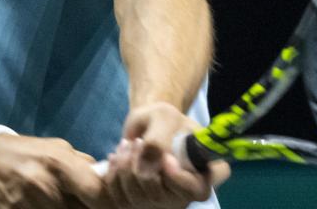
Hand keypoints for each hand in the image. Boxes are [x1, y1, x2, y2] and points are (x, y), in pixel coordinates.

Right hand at [0, 133, 113, 208]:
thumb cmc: (28, 154)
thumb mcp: (58, 148)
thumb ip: (83, 164)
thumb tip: (108, 176)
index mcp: (60, 163)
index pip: (97, 193)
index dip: (106, 202)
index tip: (106, 203)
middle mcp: (44, 184)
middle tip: (78, 202)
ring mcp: (25, 203)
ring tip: (58, 203)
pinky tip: (42, 207)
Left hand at [102, 102, 229, 207]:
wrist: (148, 126)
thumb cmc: (162, 120)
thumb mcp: (163, 117)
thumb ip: (157, 141)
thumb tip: (146, 168)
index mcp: (203, 172)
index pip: (197, 190)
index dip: (179, 179)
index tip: (165, 158)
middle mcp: (185, 194)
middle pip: (159, 197)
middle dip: (141, 166)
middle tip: (137, 141)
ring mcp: (163, 203)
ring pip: (137, 200)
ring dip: (124, 168)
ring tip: (127, 145)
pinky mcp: (140, 204)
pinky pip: (120, 199)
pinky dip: (112, 175)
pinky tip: (117, 157)